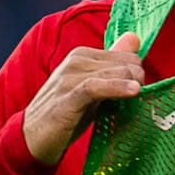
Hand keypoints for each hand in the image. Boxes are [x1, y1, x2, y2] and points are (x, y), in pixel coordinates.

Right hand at [22, 33, 143, 165]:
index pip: (126, 55)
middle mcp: (76, 60)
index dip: (138, 72)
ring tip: (141, 93)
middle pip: (123, 62)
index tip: (142, 89)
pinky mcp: (68, 96)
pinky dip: (117, 87)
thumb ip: (113, 63)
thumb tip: (134, 37)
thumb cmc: (68, 112)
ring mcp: (70, 77)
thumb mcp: (93, 87)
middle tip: (141, 97)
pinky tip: (133, 92)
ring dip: (132, 82)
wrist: (33, 137)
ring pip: (113, 72)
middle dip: (137, 78)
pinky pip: (96, 87)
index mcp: (83, 54)